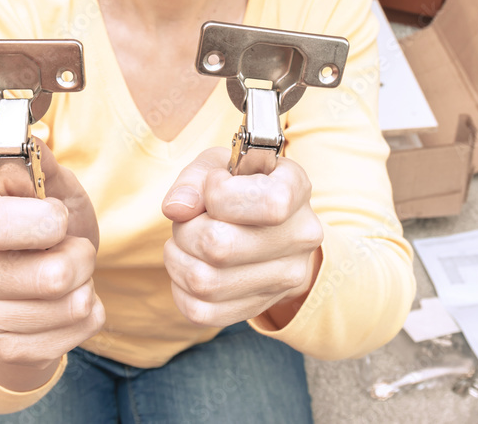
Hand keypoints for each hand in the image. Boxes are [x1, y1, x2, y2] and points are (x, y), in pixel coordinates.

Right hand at [0, 137, 104, 390]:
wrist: (36, 291)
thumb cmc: (44, 233)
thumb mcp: (50, 191)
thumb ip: (42, 168)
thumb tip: (31, 144)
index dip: (46, 221)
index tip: (56, 218)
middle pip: (54, 275)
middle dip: (81, 256)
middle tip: (68, 250)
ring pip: (75, 304)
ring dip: (86, 285)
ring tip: (66, 276)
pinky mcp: (8, 351)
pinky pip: (83, 328)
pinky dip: (89, 312)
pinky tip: (64, 303)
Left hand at [161, 147, 323, 328]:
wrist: (270, 222)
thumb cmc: (240, 184)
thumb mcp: (219, 165)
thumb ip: (195, 179)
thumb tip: (177, 209)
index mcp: (296, 190)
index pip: (267, 203)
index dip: (220, 193)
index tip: (215, 186)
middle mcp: (301, 237)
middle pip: (220, 247)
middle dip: (186, 229)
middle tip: (189, 219)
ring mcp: (285, 278)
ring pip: (204, 283)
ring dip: (178, 258)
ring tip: (185, 241)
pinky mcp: (259, 306)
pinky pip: (200, 311)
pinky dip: (180, 289)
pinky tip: (190, 265)